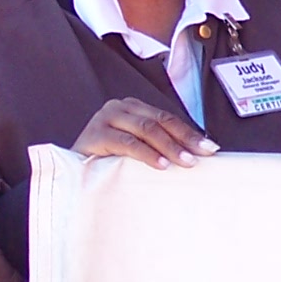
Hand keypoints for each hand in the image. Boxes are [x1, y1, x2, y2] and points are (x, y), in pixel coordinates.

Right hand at [72, 98, 218, 170]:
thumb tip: (195, 155)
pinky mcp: (94, 134)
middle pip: (159, 121)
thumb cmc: (107, 162)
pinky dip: (146, 154)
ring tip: (185, 162)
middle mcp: (119, 107)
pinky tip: (161, 165)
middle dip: (184, 138)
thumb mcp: (136, 150)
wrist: (69, 174)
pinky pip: (127, 142)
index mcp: (133, 108)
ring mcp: (105, 118)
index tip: (211, 148)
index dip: (190, 133)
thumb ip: (157, 145)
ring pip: (146, 129)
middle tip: (202, 155)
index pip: (167, 118)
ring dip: (169, 146)